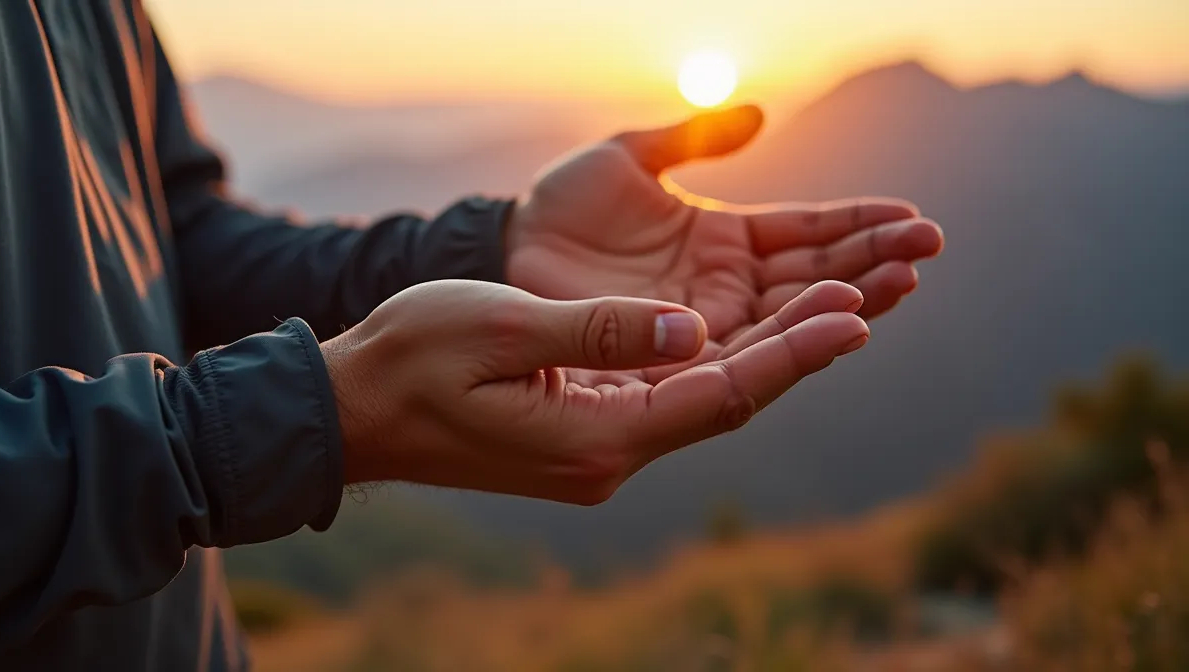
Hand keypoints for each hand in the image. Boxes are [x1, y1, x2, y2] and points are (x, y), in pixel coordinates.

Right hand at [320, 278, 867, 503]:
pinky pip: (674, 396)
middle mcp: (611, 454)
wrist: (355, 412)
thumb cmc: (414, 362)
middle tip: (873, 296)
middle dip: (802, 350)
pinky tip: (752, 331)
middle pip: (730, 400)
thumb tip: (692, 330)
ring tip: (838, 307)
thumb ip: (597, 330)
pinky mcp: (588, 431)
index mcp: (597, 436)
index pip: (720, 396)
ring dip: (770, 355)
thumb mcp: (501, 331)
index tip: (856, 315)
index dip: (793, 355)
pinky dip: (721, 362)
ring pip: (707, 399)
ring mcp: (600, 449)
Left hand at [506, 105, 943, 342]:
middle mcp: (726, 290)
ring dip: (846, 301)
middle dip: (871, 265)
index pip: (807, 233)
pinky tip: (838, 327)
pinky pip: (741, 353)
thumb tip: (760, 113)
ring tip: (901, 283)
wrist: (505, 254)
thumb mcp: (628, 159)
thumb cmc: (561, 206)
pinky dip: (788, 341)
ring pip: (789, 318)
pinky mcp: (677, 356)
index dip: (859, 227)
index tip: (913, 220)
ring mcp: (705, 326)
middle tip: (925, 252)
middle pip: (813, 279)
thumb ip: (692, 140)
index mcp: (725, 241)